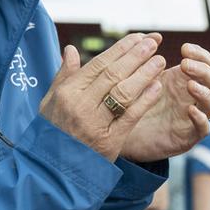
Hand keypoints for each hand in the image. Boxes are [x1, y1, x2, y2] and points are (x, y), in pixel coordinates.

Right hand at [39, 34, 166, 161]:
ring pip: (124, 92)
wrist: (53, 171)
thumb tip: (71, 49)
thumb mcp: (50, 102)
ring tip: (160, 60)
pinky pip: (131, 116)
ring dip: (145, 74)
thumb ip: (63, 75)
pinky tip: (157, 86)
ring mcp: (96, 124)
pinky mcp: (110, 141)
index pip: (98, 64)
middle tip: (154, 41)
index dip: (120, 49)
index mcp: (67, 92)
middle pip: (114, 74)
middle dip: (136, 56)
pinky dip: (145, 99)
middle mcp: (81, 105)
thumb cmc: (52, 132)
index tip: (137, 38)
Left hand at [120, 43, 209, 162]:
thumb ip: (147, 60)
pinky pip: (204, 129)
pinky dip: (201, 119)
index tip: (184, 48)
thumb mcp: (141, 78)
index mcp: (185, 80)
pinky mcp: (188, 137)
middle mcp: (193, 98)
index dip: (200, 54)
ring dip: (205, 93)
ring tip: (190, 85)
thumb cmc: (134, 101)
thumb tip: (152, 36)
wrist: (122, 131)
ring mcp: (193, 117)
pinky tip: (190, 111)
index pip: (206, 63)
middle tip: (184, 65)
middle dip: (204, 71)